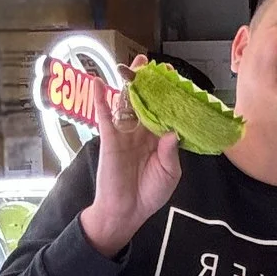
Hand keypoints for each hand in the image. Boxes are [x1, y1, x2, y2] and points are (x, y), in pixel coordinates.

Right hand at [80, 56, 184, 254]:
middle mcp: (142, 132)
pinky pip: (104, 116)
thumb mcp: (169, 174)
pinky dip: (101, 100)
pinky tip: (99, 84)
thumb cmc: (149, 193)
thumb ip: (171, 153)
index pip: (165, 113)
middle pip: (147, 102)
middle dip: (151, 83)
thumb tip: (173, 132)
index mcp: (159, 139)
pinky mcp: (109, 139)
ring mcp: (125, 134)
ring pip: (127, 103)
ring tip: (135, 64)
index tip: (177, 80)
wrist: (126, 211)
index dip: (170, 97)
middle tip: (156, 64)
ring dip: (130, 83)